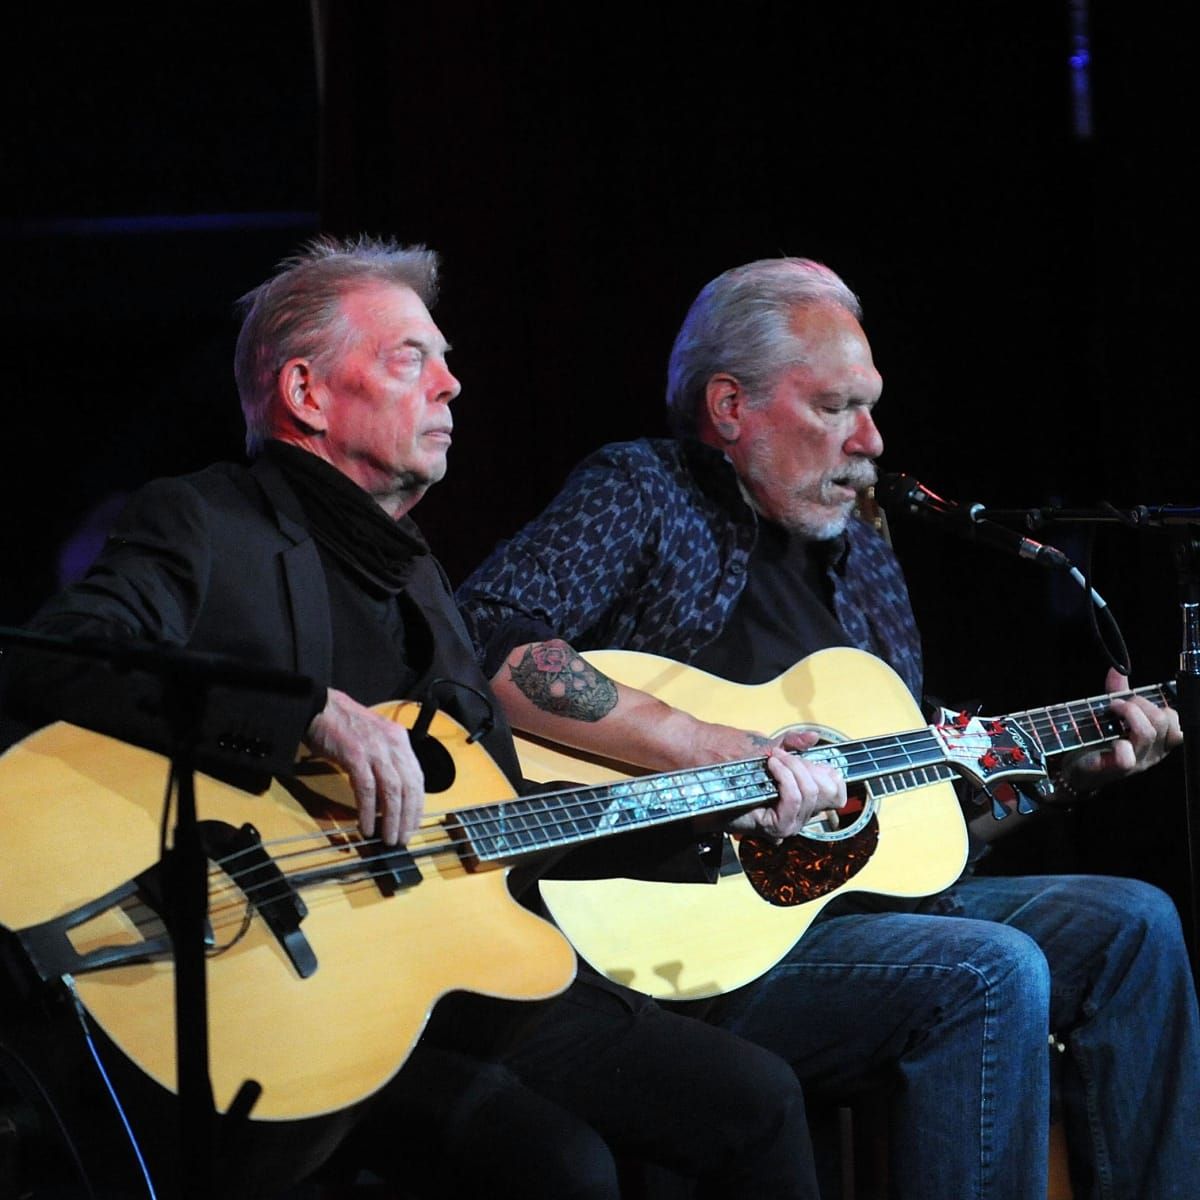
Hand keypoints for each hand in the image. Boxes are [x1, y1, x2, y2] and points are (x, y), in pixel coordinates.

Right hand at [305, 688, 425, 843]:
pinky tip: (367, 826)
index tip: (413, 824)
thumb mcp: (374, 739)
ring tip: (388, 838)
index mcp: (399, 740)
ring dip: (391, 818)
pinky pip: (367, 789)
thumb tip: (389, 797)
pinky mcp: (355, 755)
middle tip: (403, 838)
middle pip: (409, 787)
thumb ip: (385, 762)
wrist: (319, 707)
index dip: (417, 804)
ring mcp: (375, 749)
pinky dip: (368, 811)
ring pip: (392, 790)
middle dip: (408, 816)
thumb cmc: (344, 725)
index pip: (417, 777)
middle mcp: (392, 744)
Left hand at [722, 729, 846, 840]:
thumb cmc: (741, 772)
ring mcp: (792, 824)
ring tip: (774, 759)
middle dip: (804, 766)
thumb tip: (813, 736)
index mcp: (807, 801)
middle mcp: (804, 817)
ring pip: (810, 792)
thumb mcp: (771, 752)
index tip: (807, 759)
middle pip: (827, 790)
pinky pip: (794, 798)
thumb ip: (793, 743)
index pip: (838, 792)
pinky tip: (772, 767)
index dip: (829, 772)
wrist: (715, 785)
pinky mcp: (779, 827)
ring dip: (792, 768)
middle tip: (782, 756)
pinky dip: (785, 778)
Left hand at [1060, 668, 1181, 793]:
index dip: (1159, 705)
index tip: (1135, 701)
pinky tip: (1109, 739)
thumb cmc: (1098, 741)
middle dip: (1139, 703)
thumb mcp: (1112, 715)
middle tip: (1118, 704)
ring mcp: (1137, 762)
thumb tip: (1117, 670)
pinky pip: (1127, 756)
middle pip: (1162, 720)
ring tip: (1111, 711)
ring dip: (1127, 713)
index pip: (1176, 721)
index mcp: (1157, 741)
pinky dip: (1118, 744)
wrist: (1076, 769)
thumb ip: (1118, 693)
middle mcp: (1152, 753)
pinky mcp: (1117, 770)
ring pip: (1147, 732)